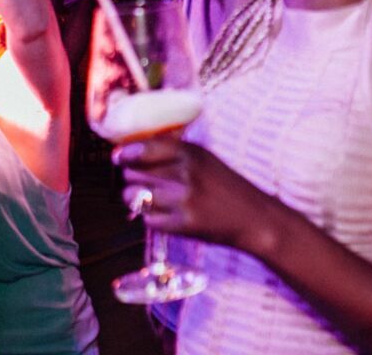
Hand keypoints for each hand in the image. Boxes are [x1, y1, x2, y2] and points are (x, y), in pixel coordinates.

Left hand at [113, 131, 269, 251]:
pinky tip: (161, 214)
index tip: (119, 157)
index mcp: (191, 153)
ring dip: (133, 198)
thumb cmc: (225, 186)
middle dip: (131, 177)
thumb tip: (136, 150)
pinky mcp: (183, 224)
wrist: (252, 217)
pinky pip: (148, 219)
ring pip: (135, 197)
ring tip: (143, 199)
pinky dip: (150, 217)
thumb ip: (175, 153)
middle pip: (135, 172)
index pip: (145, 148)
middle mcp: (186, 173)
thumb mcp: (205, 160)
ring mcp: (184, 200)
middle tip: (137, 180)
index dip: (126, 153)